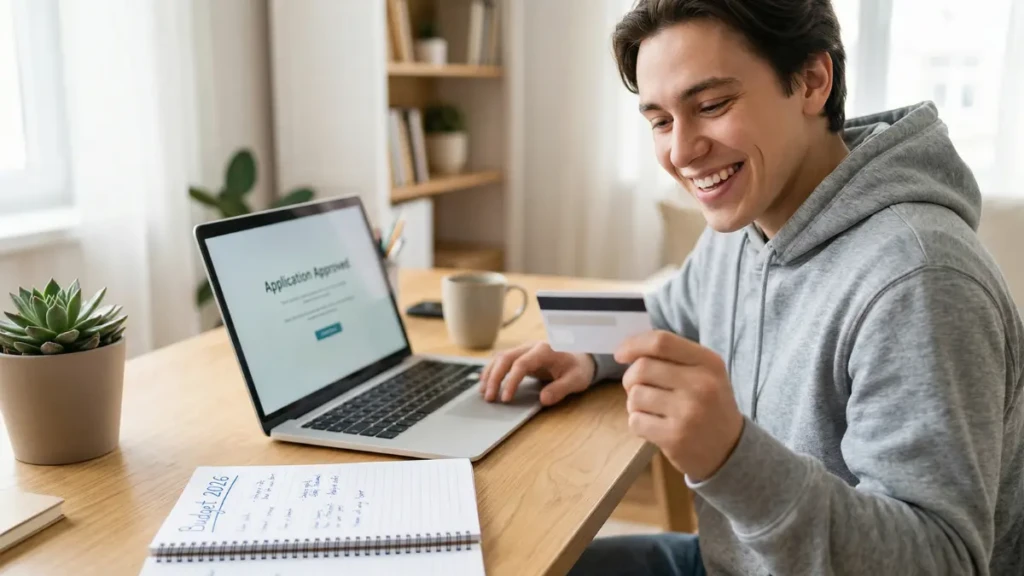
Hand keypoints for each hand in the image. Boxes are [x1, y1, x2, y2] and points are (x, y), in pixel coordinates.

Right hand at [479, 342, 594, 405]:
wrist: (581, 357)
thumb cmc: (578, 368)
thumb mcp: (576, 380)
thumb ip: (560, 389)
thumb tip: (543, 399)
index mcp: (545, 350)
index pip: (521, 364)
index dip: (511, 381)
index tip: (506, 399)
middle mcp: (531, 346)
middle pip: (505, 358)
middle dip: (494, 377)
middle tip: (488, 397)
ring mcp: (525, 349)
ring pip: (500, 357)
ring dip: (490, 374)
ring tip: (483, 392)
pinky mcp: (521, 355)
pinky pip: (502, 360)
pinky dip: (492, 370)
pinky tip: (485, 382)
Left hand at [616, 330, 743, 481]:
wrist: (730, 449)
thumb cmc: (709, 404)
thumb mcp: (704, 372)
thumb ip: (672, 356)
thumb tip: (626, 350)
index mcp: (708, 362)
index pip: (661, 342)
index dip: (634, 344)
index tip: (621, 354)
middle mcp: (701, 384)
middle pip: (642, 368)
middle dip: (630, 378)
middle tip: (639, 389)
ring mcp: (688, 412)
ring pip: (635, 395)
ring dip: (634, 403)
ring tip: (650, 409)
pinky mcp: (675, 437)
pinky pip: (635, 421)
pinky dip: (638, 422)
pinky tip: (653, 425)